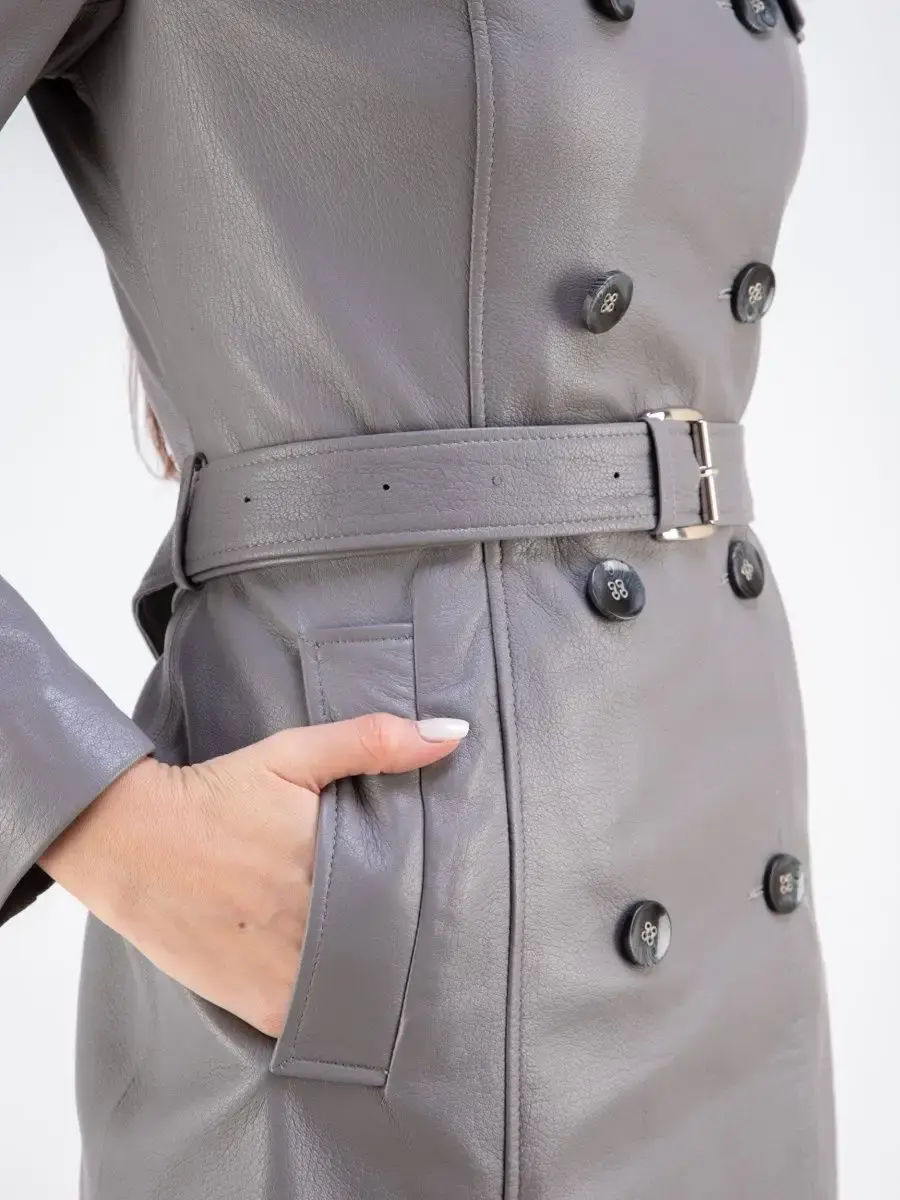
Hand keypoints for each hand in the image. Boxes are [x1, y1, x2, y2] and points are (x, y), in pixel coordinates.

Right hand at [38, 714, 467, 1038]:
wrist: (129, 840)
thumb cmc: (216, 794)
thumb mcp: (294, 753)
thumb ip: (373, 742)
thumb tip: (452, 734)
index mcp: (333, 866)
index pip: (414, 897)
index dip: (435, 898)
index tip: (452, 893)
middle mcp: (314, 927)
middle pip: (390, 945)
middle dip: (408, 936)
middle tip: (429, 927)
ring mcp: (286, 974)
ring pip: (359, 989)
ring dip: (375, 975)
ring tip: (390, 955)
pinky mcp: (258, 1005)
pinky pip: (317, 1019)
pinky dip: (334, 1006)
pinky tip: (346, 985)